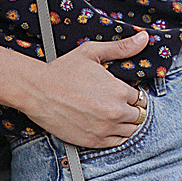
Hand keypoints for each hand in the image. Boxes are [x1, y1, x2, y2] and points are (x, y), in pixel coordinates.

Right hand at [22, 31, 148, 146]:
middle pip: (138, 116)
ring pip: (130, 131)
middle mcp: (116, 112)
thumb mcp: (92, 52)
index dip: (132, 95)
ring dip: (125, 124)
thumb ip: (121, 47)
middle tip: (116, 104)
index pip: (140, 98)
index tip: (122, 94)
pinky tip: (106, 125)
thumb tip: (144, 37)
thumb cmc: (62, 71)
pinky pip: (117, 143)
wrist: (38, 91)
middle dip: (131, 110)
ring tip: (111, 115)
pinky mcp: (94, 141)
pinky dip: (115, 136)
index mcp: (119, 91)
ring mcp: (105, 129)